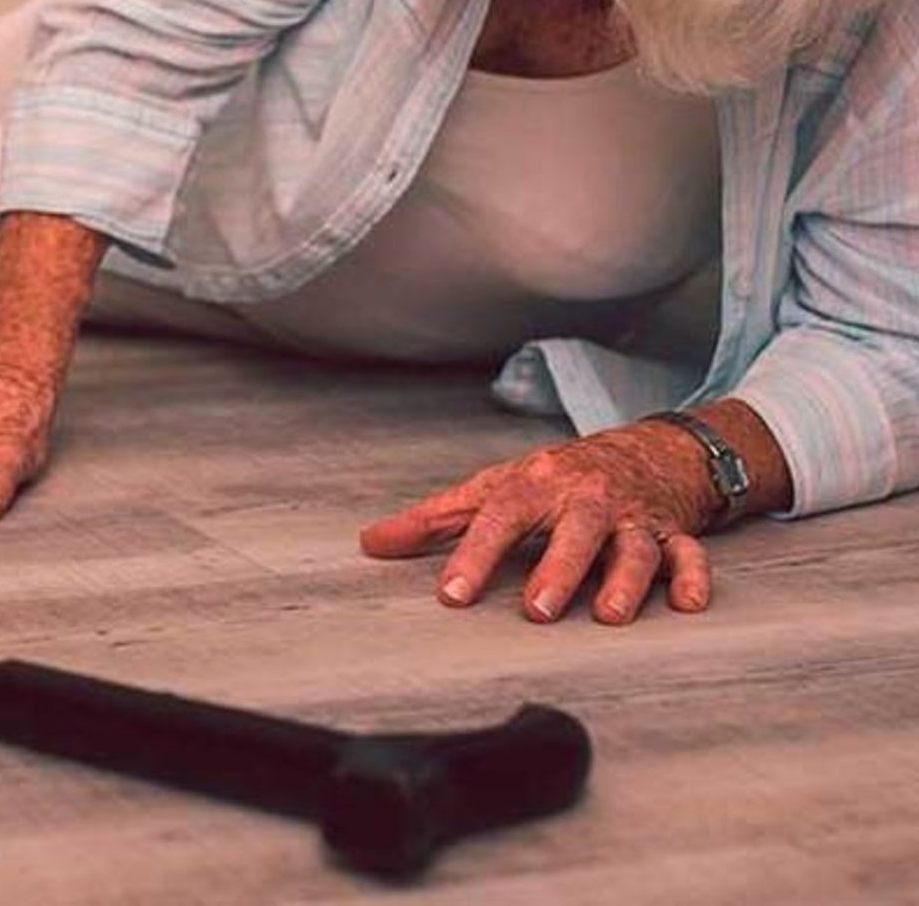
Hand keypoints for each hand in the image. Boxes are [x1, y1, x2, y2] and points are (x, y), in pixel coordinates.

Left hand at [358, 422, 719, 625]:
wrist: (648, 450)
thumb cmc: (556, 478)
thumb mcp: (493, 488)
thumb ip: (434, 520)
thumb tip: (371, 543)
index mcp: (536, 484)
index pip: (500, 518)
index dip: (474, 555)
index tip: (452, 595)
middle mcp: (586, 499)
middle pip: (573, 532)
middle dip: (558, 570)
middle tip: (536, 611)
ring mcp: (634, 517)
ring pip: (634, 547)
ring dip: (625, 581)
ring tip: (609, 615)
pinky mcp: (675, 535)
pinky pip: (691, 555)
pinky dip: (694, 577)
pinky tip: (687, 603)